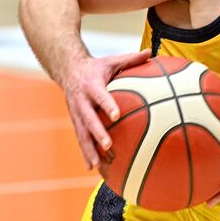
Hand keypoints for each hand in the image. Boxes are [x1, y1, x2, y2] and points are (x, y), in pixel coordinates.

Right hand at [63, 48, 151, 171]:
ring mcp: (76, 112)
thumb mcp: (111, 60)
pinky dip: (85, 152)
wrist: (67, 69)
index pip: (100, 95)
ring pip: (81, 133)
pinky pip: (80, 138)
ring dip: (88, 149)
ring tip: (95, 165)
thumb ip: (131, 58)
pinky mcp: (75, 121)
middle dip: (97, 133)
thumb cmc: (96, 67)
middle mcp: (81, 100)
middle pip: (88, 119)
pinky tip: (92, 168)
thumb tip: (152, 52)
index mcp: (91, 85)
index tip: (116, 115)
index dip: (107, 104)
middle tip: (108, 145)